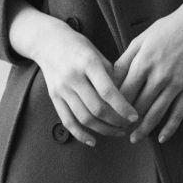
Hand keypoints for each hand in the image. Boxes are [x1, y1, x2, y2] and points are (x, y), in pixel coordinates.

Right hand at [8, 1, 138, 146]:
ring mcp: (62, 89)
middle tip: (129, 125)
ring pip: (84, 118)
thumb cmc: (79, 46)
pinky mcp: (54, 97)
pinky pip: (67, 121)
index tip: (135, 116)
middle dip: (116, 122)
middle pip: (97, 109)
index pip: (108, 91)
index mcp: (88, 63)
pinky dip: (80, 134)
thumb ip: (111, 73)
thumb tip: (127, 97)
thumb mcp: (97, 53)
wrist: (48, 41)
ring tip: (117, 132)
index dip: (123, 107)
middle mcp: (73, 77)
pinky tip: (93, 141)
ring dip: (103, 130)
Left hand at [112, 5, 182, 144]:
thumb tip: (109, 81)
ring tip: (133, 138)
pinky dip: (170, 128)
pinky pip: (178, 112)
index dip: (114, 107)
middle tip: (116, 130)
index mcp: (143, 63)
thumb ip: (124, 61)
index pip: (124, 92)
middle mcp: (159, 75)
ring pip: (157, 113)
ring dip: (144, 129)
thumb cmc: (165, 30)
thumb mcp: (139, 40)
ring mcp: (175, 83)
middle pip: (138, 106)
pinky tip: (162, 138)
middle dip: (126, 121)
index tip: (107, 115)